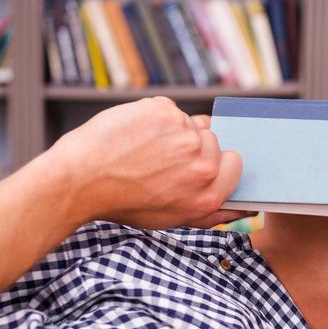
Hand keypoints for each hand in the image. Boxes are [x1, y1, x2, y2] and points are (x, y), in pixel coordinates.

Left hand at [50, 96, 253, 228]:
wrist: (80, 180)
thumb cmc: (123, 202)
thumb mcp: (173, 219)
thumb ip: (213, 211)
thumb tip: (246, 209)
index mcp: (209, 194)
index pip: (234, 164)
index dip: (215, 162)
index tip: (194, 164)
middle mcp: (203, 166)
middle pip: (213, 141)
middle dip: (192, 147)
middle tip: (159, 161)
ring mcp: (185, 136)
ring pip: (189, 124)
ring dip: (171, 131)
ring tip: (142, 149)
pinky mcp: (165, 112)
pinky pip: (169, 110)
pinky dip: (153, 117)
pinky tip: (134, 134)